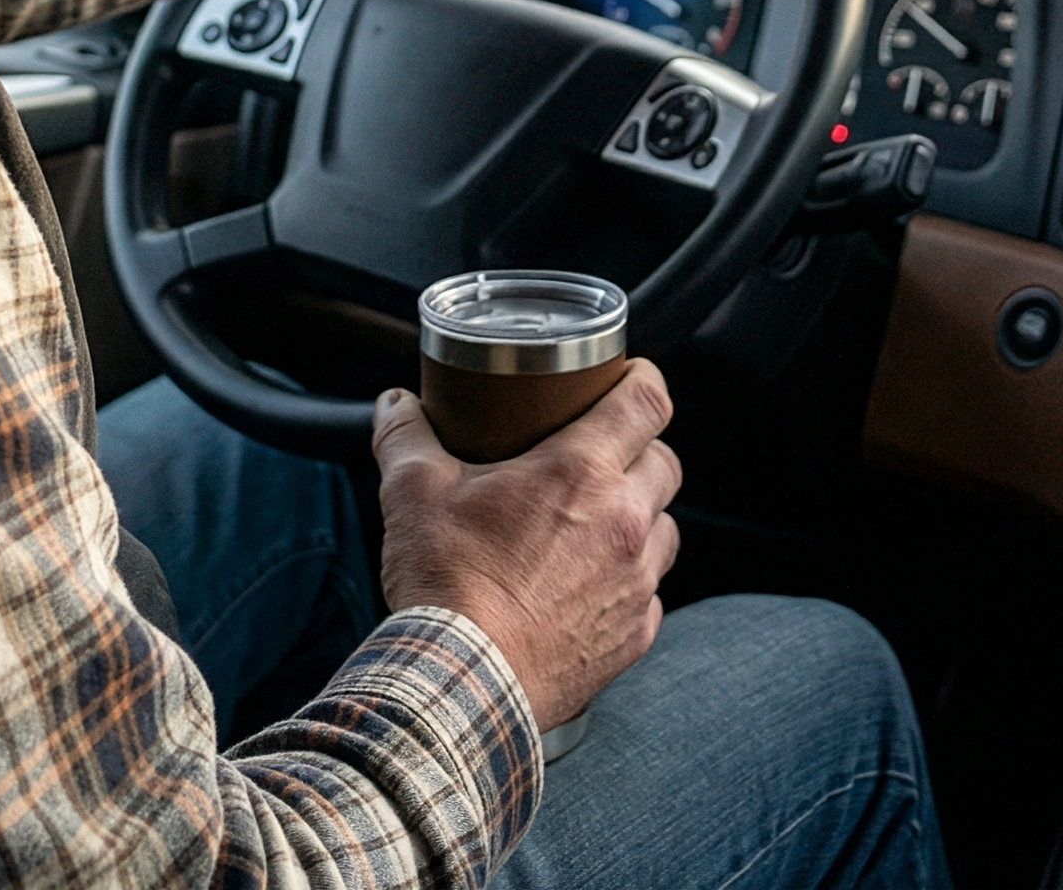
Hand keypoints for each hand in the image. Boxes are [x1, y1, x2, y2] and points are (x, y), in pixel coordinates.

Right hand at [373, 363, 682, 728]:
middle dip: (640, 449)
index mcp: (582, 472)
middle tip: (600, 453)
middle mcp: (625, 522)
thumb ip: (406, 436)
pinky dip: (628, 582)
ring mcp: (636, 583)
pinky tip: (589, 585)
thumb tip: (397, 404)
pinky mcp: (634, 635)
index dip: (643, 379)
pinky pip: (649, 594)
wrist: (461, 684)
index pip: (648, 401)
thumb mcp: (412, 493)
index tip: (627, 377)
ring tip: (596, 522)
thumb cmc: (444, 584)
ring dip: (641, 517)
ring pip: (665, 529)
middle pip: (665, 462)